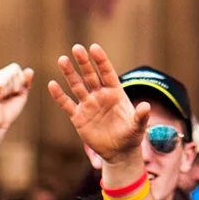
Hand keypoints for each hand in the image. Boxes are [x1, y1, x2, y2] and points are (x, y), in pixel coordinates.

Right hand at [0, 63, 33, 174]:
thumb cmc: (5, 114)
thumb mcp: (19, 96)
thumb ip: (24, 82)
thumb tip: (30, 70)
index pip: (15, 68)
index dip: (19, 83)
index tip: (10, 96)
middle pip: (14, 69)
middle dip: (16, 86)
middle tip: (4, 99)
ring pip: (11, 74)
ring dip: (10, 90)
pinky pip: (4, 82)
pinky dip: (4, 92)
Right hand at [48, 43, 144, 166]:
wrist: (118, 152)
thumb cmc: (130, 135)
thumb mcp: (137, 126)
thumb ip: (140, 116)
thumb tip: (146, 106)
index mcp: (115, 92)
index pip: (107, 73)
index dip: (101, 60)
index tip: (94, 48)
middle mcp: (100, 95)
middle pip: (90, 75)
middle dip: (84, 62)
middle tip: (76, 48)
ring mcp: (88, 105)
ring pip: (77, 86)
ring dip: (70, 74)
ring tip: (62, 59)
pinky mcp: (78, 117)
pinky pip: (67, 104)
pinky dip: (59, 95)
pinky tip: (52, 84)